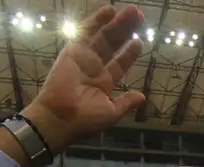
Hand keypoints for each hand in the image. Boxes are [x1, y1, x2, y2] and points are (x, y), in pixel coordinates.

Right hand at [21, 5, 145, 153]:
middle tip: (139, 16)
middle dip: (126, 31)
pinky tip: (110, 10)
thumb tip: (142, 97)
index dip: (129, 53)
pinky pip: (86, 32)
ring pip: (103, 35)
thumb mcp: (111, 113)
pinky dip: (97, 20)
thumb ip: (126, 103)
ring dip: (117, 23)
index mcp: (103, 83)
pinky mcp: (73, 50)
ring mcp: (84, 58)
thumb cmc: (85, 119)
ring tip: (133, 11)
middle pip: (113, 45)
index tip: (139, 41)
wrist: (61, 118)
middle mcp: (94, 68)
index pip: (119, 63)